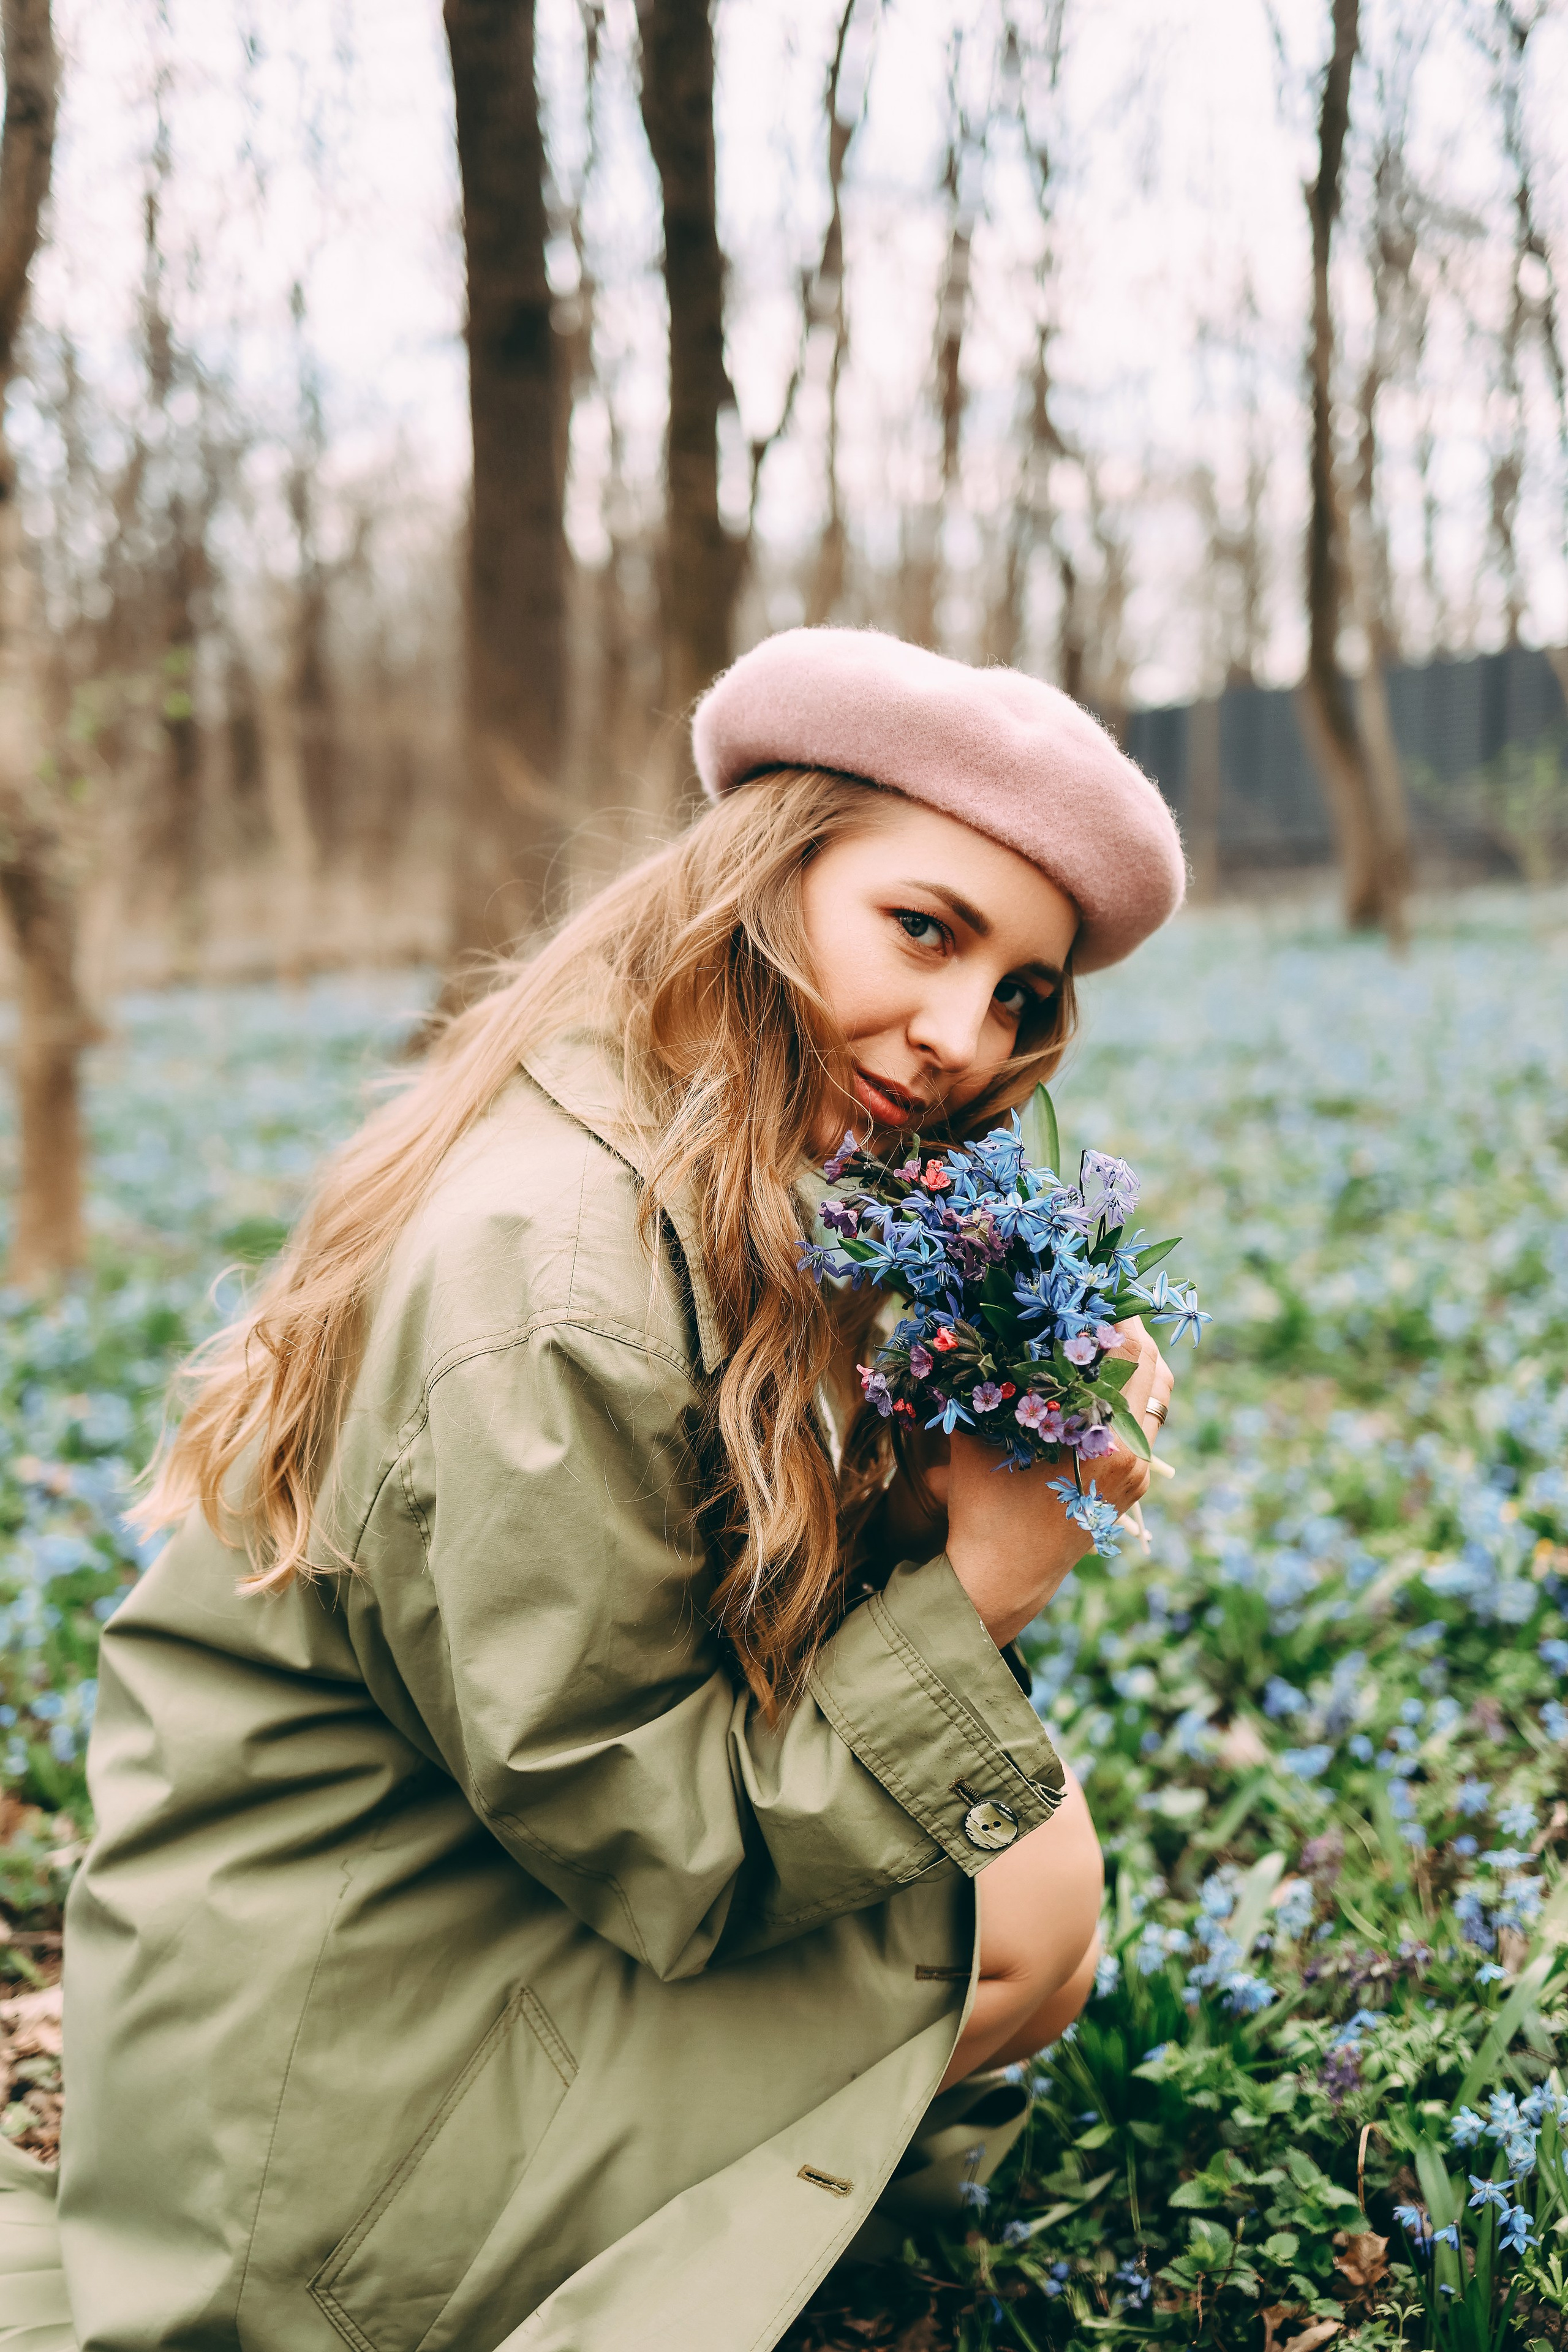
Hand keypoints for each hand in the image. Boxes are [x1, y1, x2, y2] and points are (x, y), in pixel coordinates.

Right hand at [945, 1317, 1173, 1647]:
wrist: (1001, 1578)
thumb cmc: (984, 1505)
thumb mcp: (981, 1435)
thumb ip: (988, 1381)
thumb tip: (980, 1324)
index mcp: (1104, 1438)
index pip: (1131, 1357)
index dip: (1120, 1315)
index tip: (1100, 1287)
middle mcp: (1132, 1455)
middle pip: (1157, 1373)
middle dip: (1133, 1334)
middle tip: (1104, 1307)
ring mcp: (1138, 1475)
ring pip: (1157, 1402)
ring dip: (1136, 1366)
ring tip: (1102, 1341)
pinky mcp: (1132, 1488)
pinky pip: (1145, 1428)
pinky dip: (1130, 1398)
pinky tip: (1095, 1385)